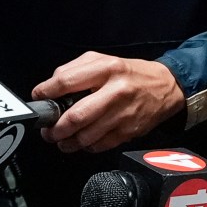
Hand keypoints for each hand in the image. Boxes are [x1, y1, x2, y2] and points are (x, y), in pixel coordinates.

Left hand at [33, 52, 183, 152]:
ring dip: (66, 142)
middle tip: (47, 130)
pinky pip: (99, 145)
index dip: (46, 92)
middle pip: (75, 116)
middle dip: (55, 128)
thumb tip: (51, 88)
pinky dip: (86, 146)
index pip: (66, 81)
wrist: (167, 87)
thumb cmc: (130, 74)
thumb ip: (75, 69)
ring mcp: (123, 114)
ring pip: (86, 136)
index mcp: (107, 69)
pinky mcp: (129, 132)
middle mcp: (116, 92)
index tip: (39, 97)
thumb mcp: (104, 60)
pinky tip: (82, 141)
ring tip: (60, 139)